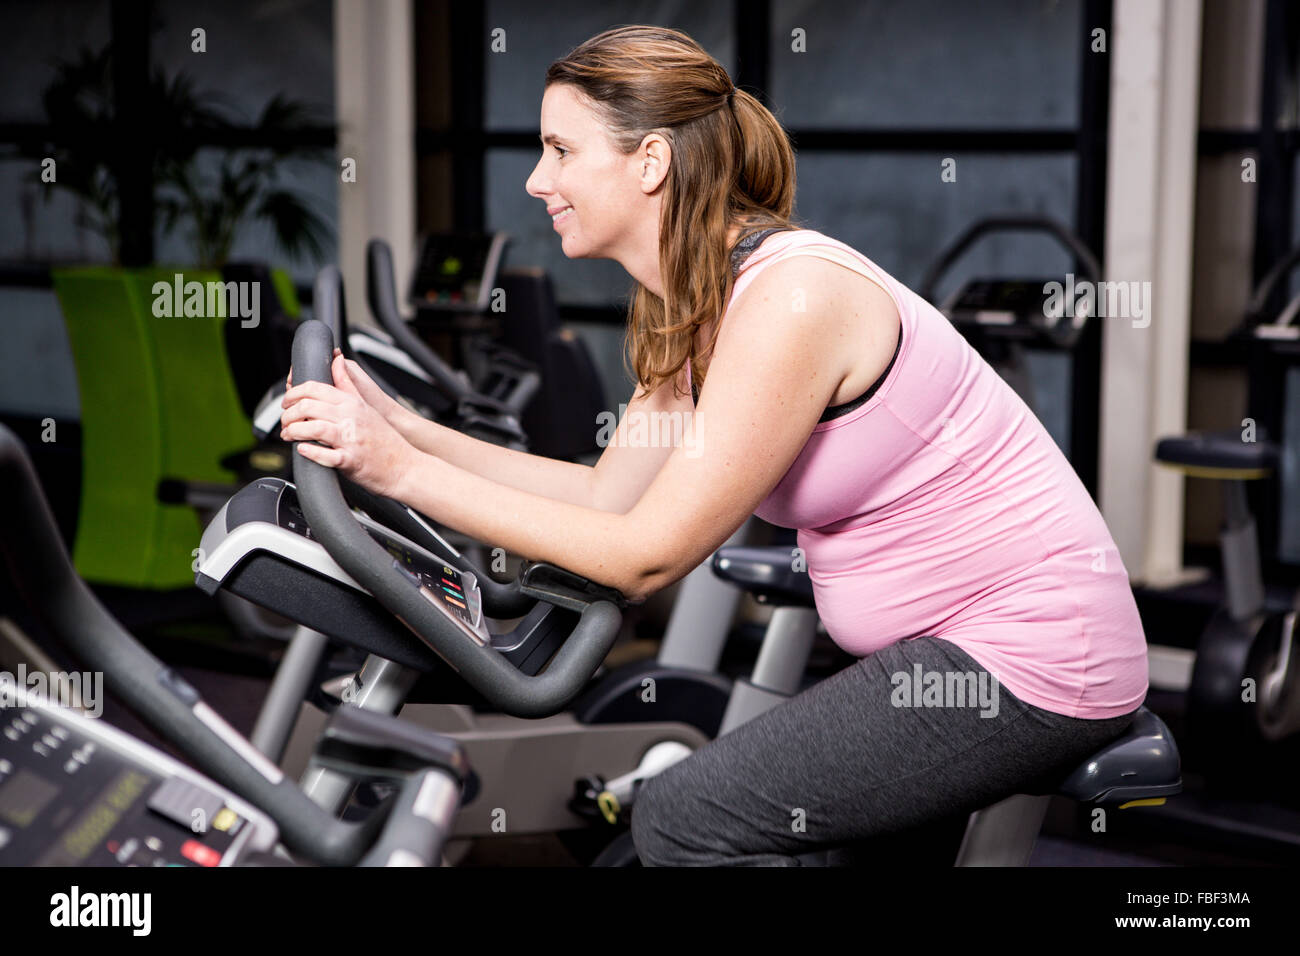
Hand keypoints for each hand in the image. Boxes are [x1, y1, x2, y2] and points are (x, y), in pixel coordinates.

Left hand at [280, 352, 415, 499]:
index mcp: (351, 403)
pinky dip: (309, 452)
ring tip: (288, 436)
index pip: (314, 388)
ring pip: (312, 428)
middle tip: (284, 422)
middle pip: (308, 407)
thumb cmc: (384, 438)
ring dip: (293, 432)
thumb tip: (336, 359)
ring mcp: (350, 439)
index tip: (286, 403)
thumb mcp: (365, 405)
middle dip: (288, 415)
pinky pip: (324, 455)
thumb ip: (346, 383)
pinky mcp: (350, 460)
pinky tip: (302, 450)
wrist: (404, 465)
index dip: (293, 394)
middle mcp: (350, 418)